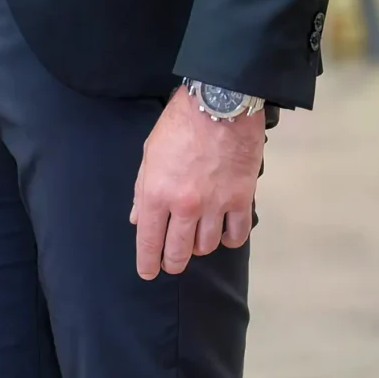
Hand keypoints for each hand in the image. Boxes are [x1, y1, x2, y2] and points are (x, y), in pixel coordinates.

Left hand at [129, 88, 264, 281]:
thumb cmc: (179, 124)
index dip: (147, 261)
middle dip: (173, 262)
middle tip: (172, 264)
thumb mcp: (149, 153)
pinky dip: (230, 239)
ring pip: (207, 246)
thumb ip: (142, 188)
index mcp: (156, 193)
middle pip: (179, 251)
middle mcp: (184, 206)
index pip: (148, 240)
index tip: (148, 272)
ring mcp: (215, 205)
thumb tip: (136, 217)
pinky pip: (237, 235)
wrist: (219, 105)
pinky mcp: (242, 200)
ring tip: (196, 240)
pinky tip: (225, 234)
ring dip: (200, 247)